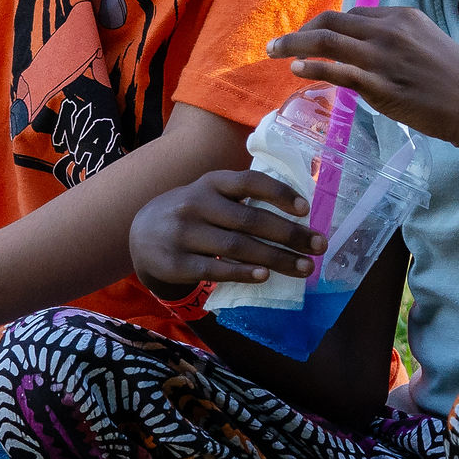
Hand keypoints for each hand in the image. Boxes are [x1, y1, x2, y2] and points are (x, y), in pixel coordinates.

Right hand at [130, 168, 317, 293]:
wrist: (140, 236)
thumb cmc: (191, 215)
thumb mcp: (209, 196)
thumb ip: (241, 201)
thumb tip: (296, 218)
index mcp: (211, 183)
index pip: (249, 182)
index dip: (279, 193)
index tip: (306, 209)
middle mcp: (196, 203)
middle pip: (250, 219)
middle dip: (289, 234)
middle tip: (318, 247)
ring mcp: (184, 233)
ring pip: (237, 246)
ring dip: (275, 258)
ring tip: (303, 268)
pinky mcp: (175, 262)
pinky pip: (214, 269)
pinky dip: (242, 273)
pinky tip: (265, 276)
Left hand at [267, 7, 458, 170]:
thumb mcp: (429, 45)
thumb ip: (398, 42)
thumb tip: (369, 50)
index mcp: (403, 17)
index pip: (351, 15)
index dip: (324, 26)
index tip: (309, 38)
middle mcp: (390, 31)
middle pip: (331, 22)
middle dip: (300, 31)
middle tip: (279, 43)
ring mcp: (384, 58)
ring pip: (326, 42)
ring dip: (293, 44)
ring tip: (274, 51)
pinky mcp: (381, 87)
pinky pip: (336, 71)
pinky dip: (312, 67)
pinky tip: (297, 69)